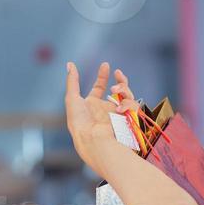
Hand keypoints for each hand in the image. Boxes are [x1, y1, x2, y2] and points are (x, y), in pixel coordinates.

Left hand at [65, 61, 139, 175]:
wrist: (92, 140)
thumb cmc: (80, 123)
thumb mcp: (72, 99)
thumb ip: (72, 81)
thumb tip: (69, 64)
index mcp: (92, 105)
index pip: (99, 87)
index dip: (102, 76)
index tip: (106, 65)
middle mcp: (105, 110)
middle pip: (119, 90)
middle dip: (122, 81)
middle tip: (118, 74)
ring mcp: (117, 115)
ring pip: (129, 96)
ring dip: (124, 88)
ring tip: (116, 90)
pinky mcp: (127, 120)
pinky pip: (134, 106)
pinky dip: (128, 104)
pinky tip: (119, 109)